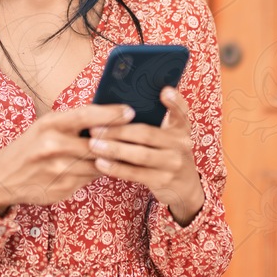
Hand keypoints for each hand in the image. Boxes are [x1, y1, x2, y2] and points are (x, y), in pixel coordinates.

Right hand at [0, 104, 133, 215]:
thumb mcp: (44, 126)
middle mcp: (53, 146)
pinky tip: (102, 167)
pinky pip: (90, 179)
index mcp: (49, 125)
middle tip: (137, 135)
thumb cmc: (30, 146)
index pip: (86, 115)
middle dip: (118, 140)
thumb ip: (72, 121)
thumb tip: (108, 115)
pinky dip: (98, 172)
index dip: (111, 113)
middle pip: (97, 143)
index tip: (130, 111)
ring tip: (125, 151)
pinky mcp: (63, 188)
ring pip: (98, 163)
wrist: (4, 177)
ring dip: (112, 159)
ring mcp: (58, 170)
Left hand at [87, 87, 203, 225]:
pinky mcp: (162, 180)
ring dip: (114, 149)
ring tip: (93, 145)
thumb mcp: (169, 135)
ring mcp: (173, 163)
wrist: (184, 186)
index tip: (163, 91)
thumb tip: (121, 106)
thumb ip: (154, 119)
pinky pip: (135, 173)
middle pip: (147, 134)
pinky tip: (100, 162)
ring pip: (140, 155)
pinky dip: (116, 168)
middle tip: (94, 128)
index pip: (181, 111)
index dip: (174, 100)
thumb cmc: (166, 152)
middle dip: (118, 131)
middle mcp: (181, 144)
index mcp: (181, 127)